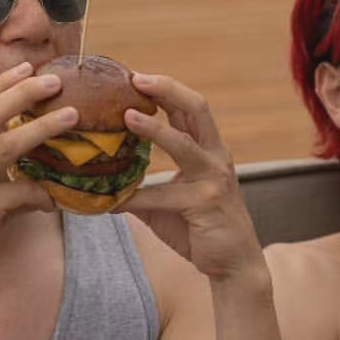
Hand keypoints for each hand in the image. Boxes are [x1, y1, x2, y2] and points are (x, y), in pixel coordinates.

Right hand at [0, 62, 78, 291]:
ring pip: (6, 144)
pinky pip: (18, 193)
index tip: (26, 67)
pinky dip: (41, 193)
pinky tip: (57, 199)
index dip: (1, 84)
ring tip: (71, 116)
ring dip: (42, 127)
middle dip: (24, 92)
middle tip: (55, 80)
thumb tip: (34, 179)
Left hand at [120, 73, 262, 281]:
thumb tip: (104, 181)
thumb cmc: (201, 228)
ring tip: (126, 116)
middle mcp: (215, 157)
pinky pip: (162, 196)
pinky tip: (109, 202)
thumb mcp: (174, 198)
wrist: (234, 263)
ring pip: (184, 144)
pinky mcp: (203, 204)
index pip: (190, 108)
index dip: (166, 88)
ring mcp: (212, 179)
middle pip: (196, 108)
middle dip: (167, 89)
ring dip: (155, 128)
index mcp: (210, 149)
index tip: (135, 76)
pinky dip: (134, 198)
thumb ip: (147, 184)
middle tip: (136, 78)